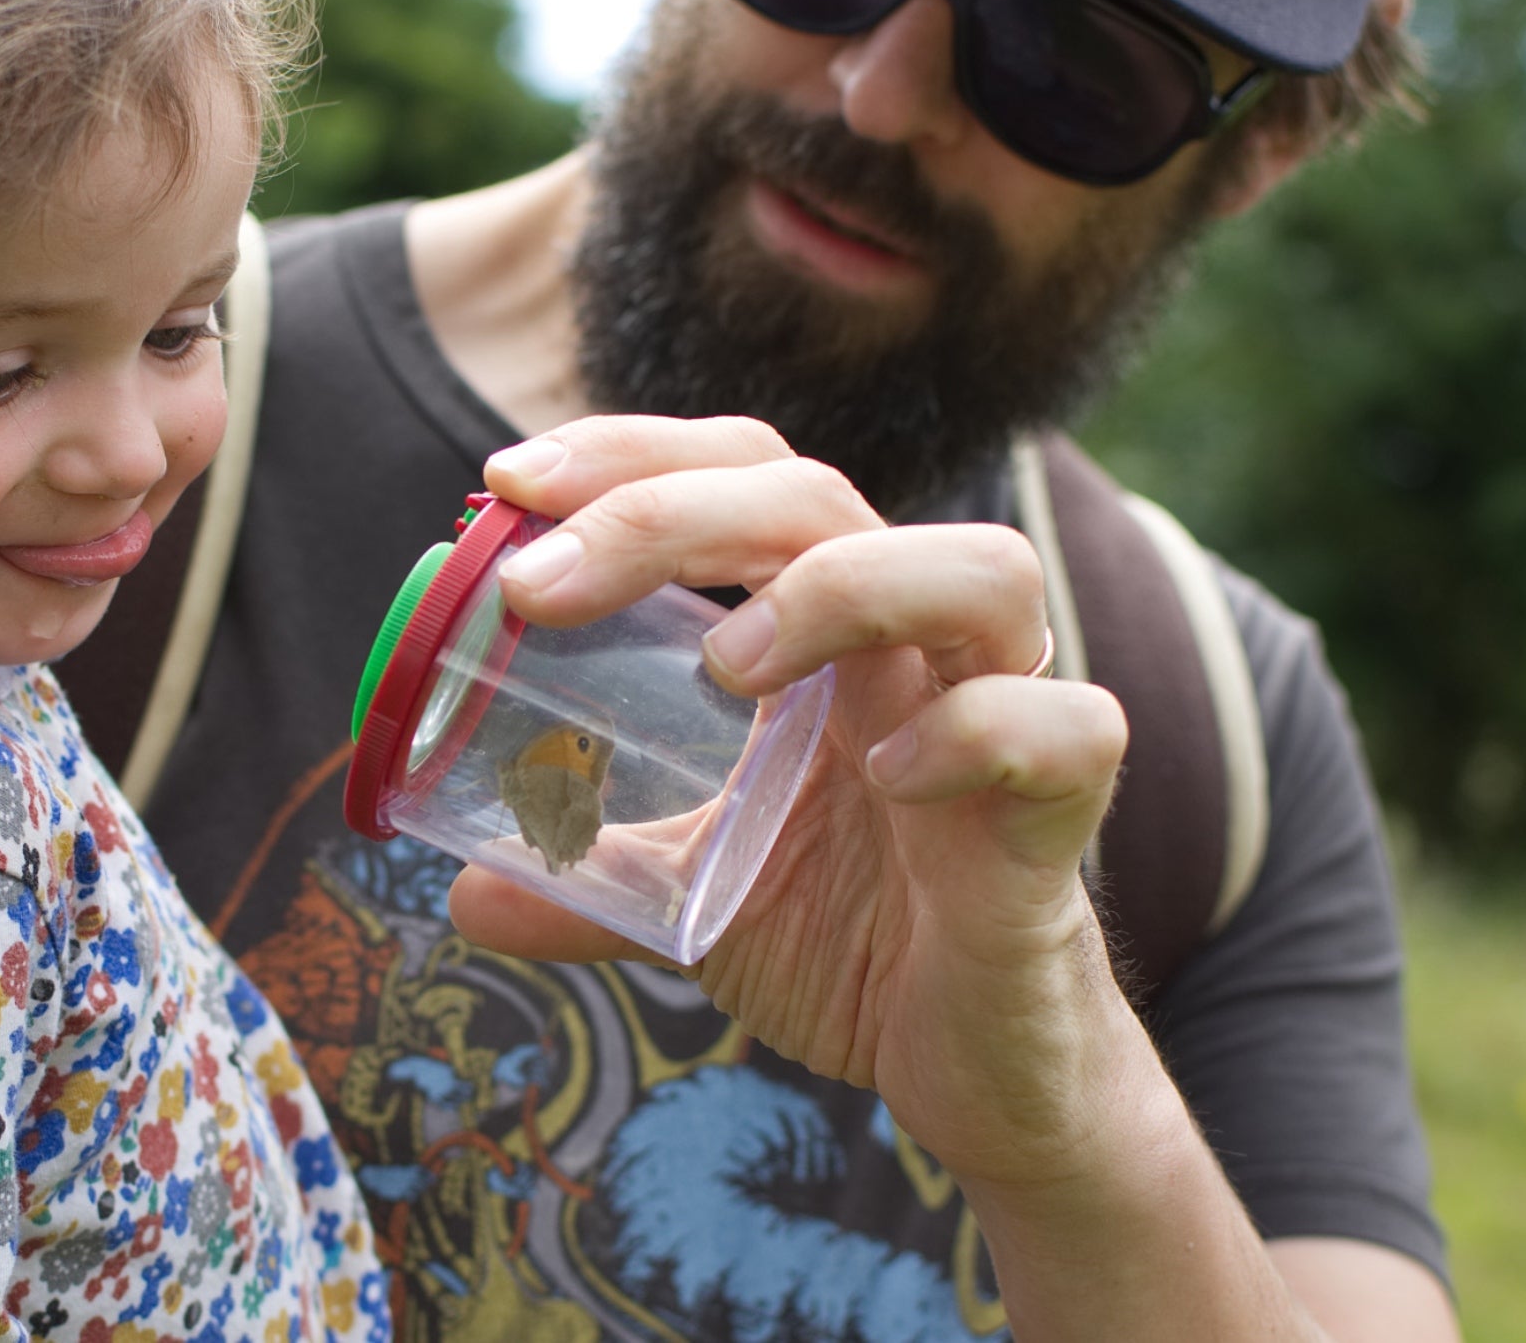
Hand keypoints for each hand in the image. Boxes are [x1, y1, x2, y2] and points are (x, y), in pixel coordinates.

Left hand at [450, 414, 1148, 1193]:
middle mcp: (917, 646)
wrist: (979, 1072)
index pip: (744, 473)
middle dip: (667, 509)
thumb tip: (463, 891)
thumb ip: (592, 880)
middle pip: (821, 494)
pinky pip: (1063, 728)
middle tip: (537, 586)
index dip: (632, 453)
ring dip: (842, 585)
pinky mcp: (1060, 819)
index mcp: (829, 633)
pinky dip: (975, 732)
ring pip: (984, 567)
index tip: (508, 482)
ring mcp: (1004, 715)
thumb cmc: (856, 945)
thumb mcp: (696, 904)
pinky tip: (885, 780)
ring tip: (726, 666)